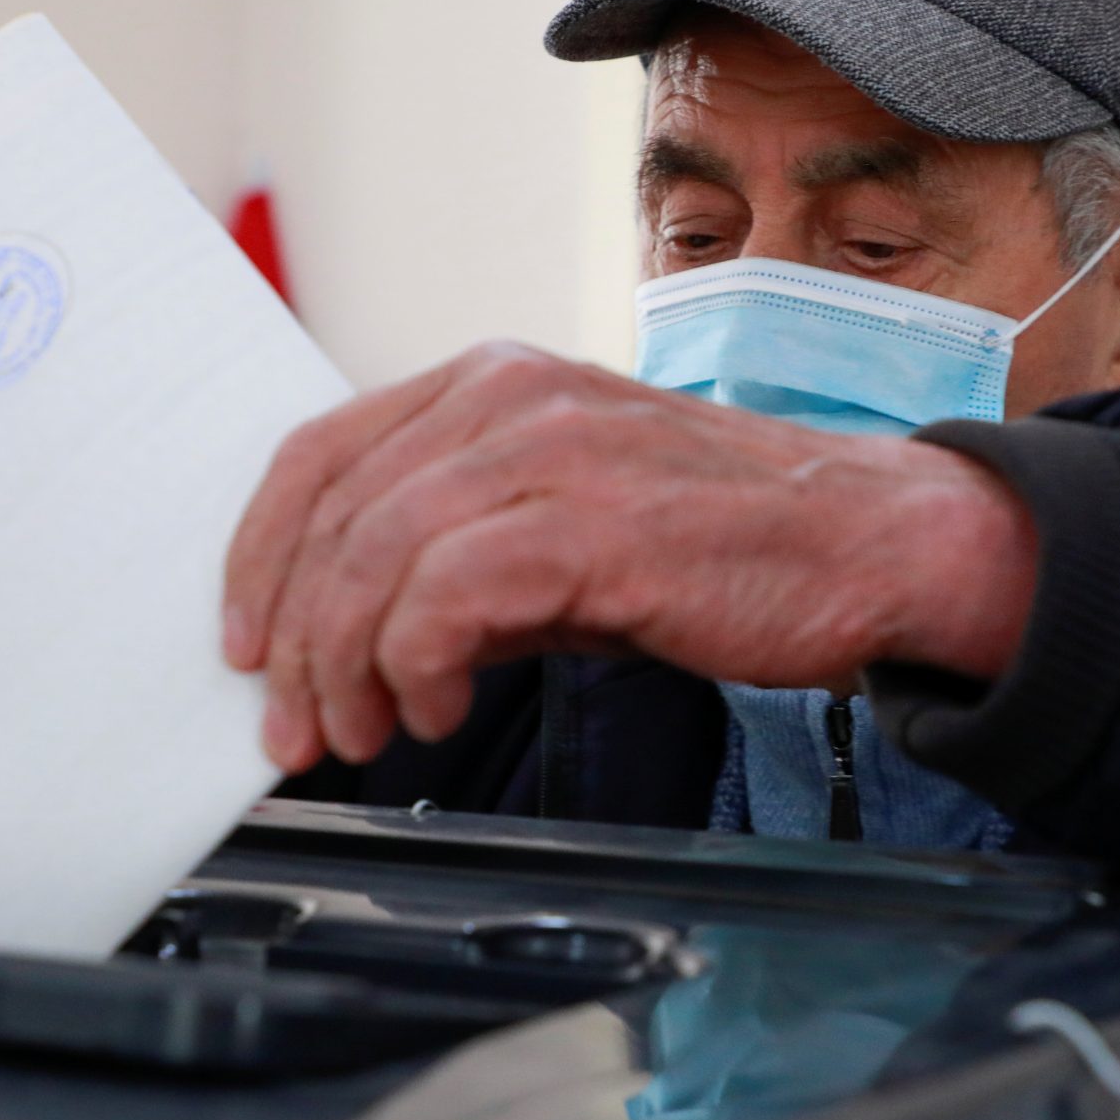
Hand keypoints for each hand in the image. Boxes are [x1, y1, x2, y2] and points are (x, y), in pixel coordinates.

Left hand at [221, 343, 1038, 771]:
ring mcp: (554, 449)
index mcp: (495, 384)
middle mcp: (511, 396)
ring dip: (344, 666)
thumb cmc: (726, 545)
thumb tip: (357, 642)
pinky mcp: (595, 520)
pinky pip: (445, 594)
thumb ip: (464, 556)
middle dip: (293, 637)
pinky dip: (415, 666)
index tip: (246, 644)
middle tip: (295, 729)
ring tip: (364, 735)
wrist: (873, 546)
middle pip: (331, 511)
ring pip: (374, 554)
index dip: (260, 554)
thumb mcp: (569, 528)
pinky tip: (439, 711)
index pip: (321, 451)